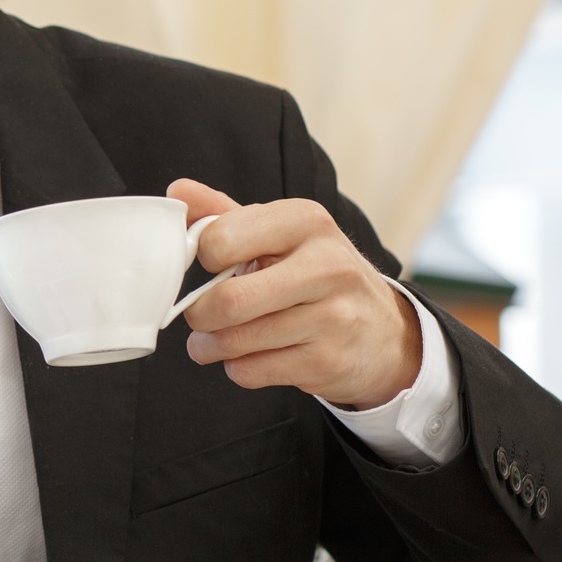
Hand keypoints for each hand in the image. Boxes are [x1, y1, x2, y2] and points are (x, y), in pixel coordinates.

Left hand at [169, 179, 421, 408]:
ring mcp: (332, 316)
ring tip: (215, 339)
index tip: (210, 268)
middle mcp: (326, 265)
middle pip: (228, 300)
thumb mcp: (277, 234)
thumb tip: (178, 190)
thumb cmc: (314, 275)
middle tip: (200, 315)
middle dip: (198, 314)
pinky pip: (250, 371)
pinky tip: (252, 355)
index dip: (200, 258)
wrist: (383, 331)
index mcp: (306, 221)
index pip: (220, 239)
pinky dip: (237, 368)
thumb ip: (223, 214)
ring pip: (234, 340)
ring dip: (209, 346)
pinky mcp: (328, 361)